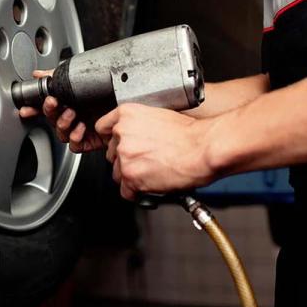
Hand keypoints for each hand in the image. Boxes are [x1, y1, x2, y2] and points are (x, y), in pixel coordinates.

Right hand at [19, 70, 105, 152]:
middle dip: (49, 111)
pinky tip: (81, 128)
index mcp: (70, 100)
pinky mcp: (92, 140)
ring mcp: (83, 127)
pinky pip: (76, 145)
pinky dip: (75, 137)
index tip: (27, 108)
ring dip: (63, 124)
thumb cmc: (110, 88)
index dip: (34, 108)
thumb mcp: (81, 77)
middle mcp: (75, 114)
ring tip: (72, 114)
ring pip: (61, 133)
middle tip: (54, 103)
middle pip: (52, 119)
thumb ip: (57, 75)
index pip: (47, 105)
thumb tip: (38, 74)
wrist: (132, 98)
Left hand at [95, 103, 217, 200]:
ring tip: (153, 173)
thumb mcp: (159, 116)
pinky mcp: (131, 177)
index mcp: (127, 114)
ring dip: (132, 176)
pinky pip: (126, 191)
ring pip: (117, 173)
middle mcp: (121, 133)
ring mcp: (125, 155)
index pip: (102, 128)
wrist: (204, 148)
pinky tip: (152, 184)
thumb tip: (135, 137)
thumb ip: (140, 126)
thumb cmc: (191, 134)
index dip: (112, 139)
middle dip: (126, 159)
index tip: (118, 144)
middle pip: (111, 153)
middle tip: (146, 161)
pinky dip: (138, 192)